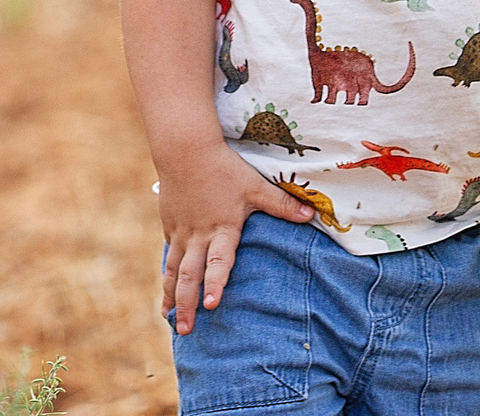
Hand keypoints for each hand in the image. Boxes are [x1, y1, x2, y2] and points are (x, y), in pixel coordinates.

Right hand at [156, 143, 314, 334]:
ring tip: (168, 317)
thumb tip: (313, 214)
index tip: (211, 305)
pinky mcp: (170, 225)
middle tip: (185, 330)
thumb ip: (282, 204)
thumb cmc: (224, 167)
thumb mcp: (255, 185)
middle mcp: (199, 235)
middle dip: (186, 304)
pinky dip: (167, 274)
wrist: (185, 149)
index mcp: (222, 228)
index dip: (215, 283)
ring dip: (172, 295)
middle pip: (189, 275)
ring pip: (174, 269)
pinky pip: (169, 254)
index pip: (219, 261)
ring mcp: (181, 232)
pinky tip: (167, 289)